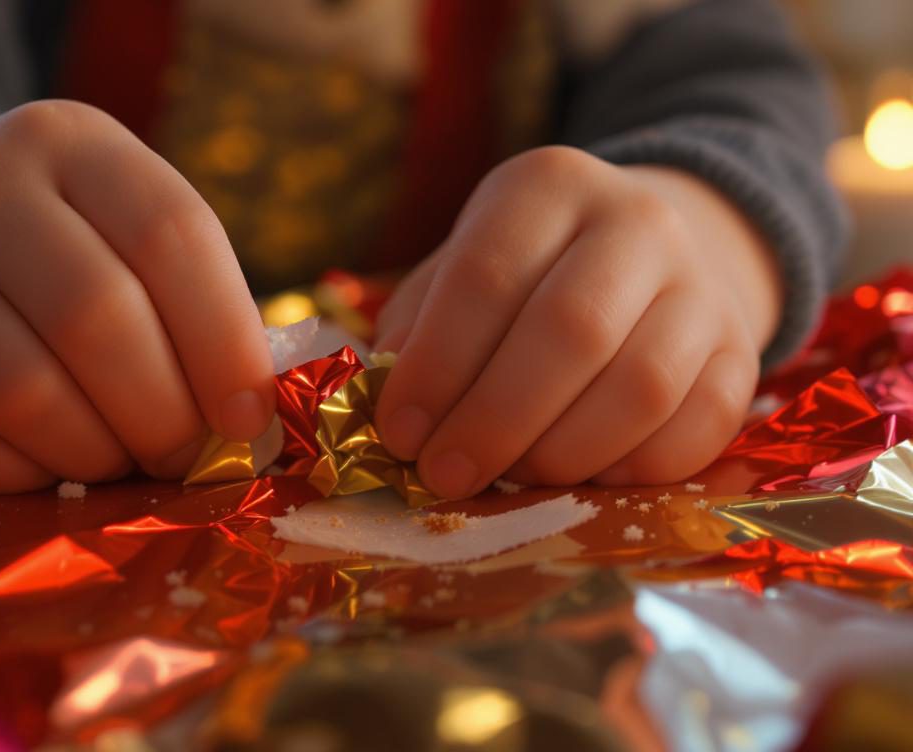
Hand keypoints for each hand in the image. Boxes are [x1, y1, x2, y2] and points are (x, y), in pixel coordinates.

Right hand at [0, 100, 273, 491]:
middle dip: (162, 413)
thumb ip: (197, 306)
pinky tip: (49, 465)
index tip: (248, 417)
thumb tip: (246, 423)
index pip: (168, 234)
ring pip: (22, 391)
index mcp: (68, 141)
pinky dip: (23, 476)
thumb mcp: (134, 234)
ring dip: (95, 453)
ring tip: (120, 459)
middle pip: (94, 316)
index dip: (224, 340)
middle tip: (185, 457)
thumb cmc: (75, 251)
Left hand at [373, 146, 781, 497]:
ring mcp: (702, 287)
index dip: (437, 366)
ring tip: (510, 480)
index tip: (399, 433)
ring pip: (642, 386)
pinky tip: (580, 483)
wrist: (653, 252)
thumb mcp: (459, 266)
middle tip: (444, 475)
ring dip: (562, 454)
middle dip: (495, 420)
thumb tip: (385, 403)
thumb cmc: (525, 274)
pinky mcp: (741, 355)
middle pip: (572, 331)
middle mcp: (637, 221)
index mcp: (547, 186)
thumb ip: (419, 326)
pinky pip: (696, 431)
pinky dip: (631, 473)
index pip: (487, 276)